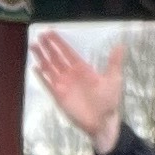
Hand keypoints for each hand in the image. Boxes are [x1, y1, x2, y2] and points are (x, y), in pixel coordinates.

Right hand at [30, 28, 131, 152]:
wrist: (102, 121)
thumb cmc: (108, 100)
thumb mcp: (113, 79)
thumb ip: (114, 62)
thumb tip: (120, 45)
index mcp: (82, 68)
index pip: (67, 52)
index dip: (59, 42)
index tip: (50, 32)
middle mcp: (71, 74)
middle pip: (56, 57)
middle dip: (48, 47)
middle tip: (40, 35)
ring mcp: (64, 84)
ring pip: (50, 67)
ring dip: (42, 57)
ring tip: (33, 46)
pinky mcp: (59, 96)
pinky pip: (47, 84)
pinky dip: (41, 76)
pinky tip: (35, 68)